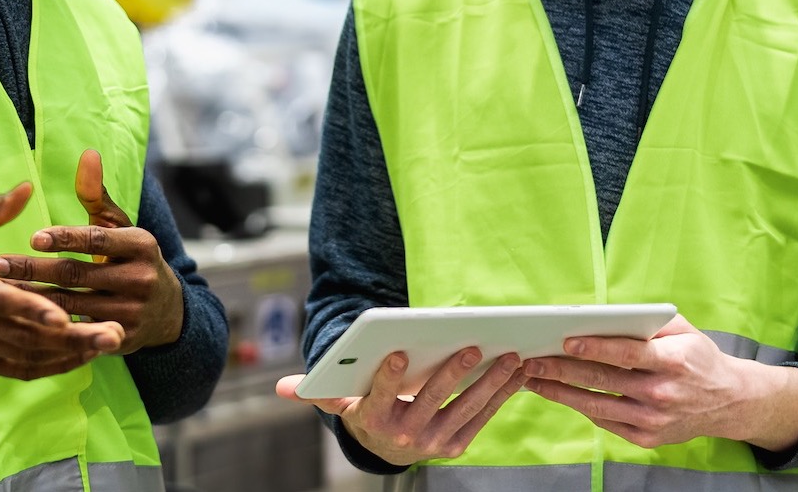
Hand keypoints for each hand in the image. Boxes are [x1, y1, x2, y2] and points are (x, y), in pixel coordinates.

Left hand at [0, 149, 184, 353]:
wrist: (167, 312)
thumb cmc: (133, 257)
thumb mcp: (120, 226)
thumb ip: (97, 194)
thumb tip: (87, 154)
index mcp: (141, 244)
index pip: (98, 238)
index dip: (65, 238)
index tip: (33, 236)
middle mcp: (140, 278)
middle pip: (78, 273)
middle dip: (34, 269)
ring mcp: (131, 312)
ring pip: (71, 304)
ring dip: (32, 297)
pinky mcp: (120, 339)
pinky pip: (75, 331)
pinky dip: (47, 324)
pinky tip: (20, 317)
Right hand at [0, 182, 124, 379]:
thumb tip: (27, 187)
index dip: (33, 309)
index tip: (66, 315)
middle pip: (22, 335)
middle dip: (71, 337)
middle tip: (114, 333)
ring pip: (24, 356)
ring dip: (68, 354)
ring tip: (109, 344)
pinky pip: (16, 368)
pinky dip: (49, 365)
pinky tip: (80, 356)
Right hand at [276, 347, 525, 465]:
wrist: (385, 449)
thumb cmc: (364, 410)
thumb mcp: (338, 401)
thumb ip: (316, 390)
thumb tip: (282, 386)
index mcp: (374, 419)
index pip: (380, 395)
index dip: (388, 376)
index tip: (399, 351)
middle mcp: (406, 434)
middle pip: (431, 399)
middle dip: (452, 372)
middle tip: (469, 346)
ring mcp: (435, 440)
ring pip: (466, 408)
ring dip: (490, 382)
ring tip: (508, 356)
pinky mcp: (457, 442)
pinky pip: (482, 415)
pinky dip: (500, 393)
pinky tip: (514, 371)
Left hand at [522, 313, 797, 450]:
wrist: (730, 401)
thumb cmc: (696, 356)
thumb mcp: (681, 329)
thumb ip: (644, 319)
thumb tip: (599, 314)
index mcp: (672, 361)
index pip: (627, 353)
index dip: (595, 348)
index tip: (565, 340)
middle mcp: (663, 393)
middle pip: (604, 381)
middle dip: (562, 370)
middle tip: (531, 361)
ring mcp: (655, 420)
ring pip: (598, 406)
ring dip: (560, 393)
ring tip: (532, 380)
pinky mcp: (648, 438)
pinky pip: (607, 423)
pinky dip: (579, 408)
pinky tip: (557, 395)